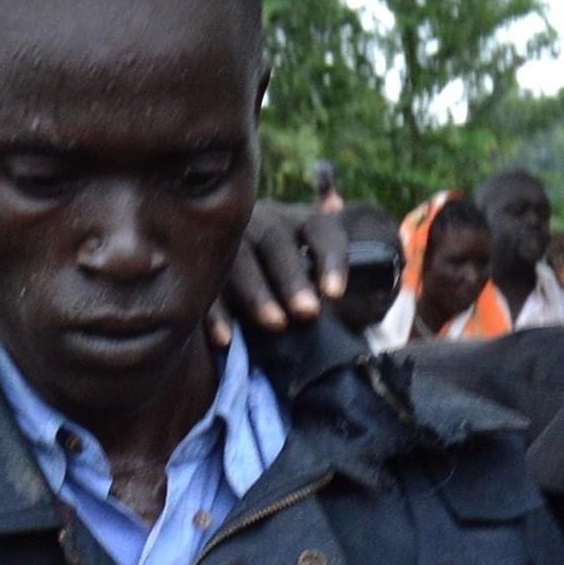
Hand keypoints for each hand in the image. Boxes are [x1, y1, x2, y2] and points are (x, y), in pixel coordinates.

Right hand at [212, 201, 345, 348]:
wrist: (247, 278)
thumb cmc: (294, 291)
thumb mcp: (318, 282)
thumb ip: (335, 290)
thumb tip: (361, 301)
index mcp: (300, 225)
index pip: (321, 231)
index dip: (331, 259)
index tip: (336, 295)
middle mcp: (264, 224)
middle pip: (277, 243)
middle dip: (293, 278)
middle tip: (308, 313)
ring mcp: (231, 241)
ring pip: (240, 259)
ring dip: (258, 293)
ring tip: (275, 325)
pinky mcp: (202, 265)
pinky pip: (209, 286)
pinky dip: (216, 313)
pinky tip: (225, 340)